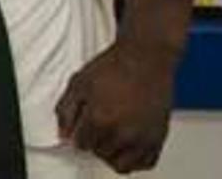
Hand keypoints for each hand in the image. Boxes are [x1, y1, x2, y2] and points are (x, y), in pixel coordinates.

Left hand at [55, 36, 177, 172]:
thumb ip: (66, 111)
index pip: (81, 144)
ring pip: (120, 164)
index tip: (84, 124)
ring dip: (112, 152)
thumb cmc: (114, 67)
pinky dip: (134, 158)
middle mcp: (122, 133)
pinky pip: (144, 163)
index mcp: (99, 119)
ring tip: (111, 134)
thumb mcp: (78, 83)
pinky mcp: (158, 139)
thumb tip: (63, 134)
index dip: (80, 133)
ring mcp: (142, 138)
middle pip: (100, 153)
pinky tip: (128, 143)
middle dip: (95, 141)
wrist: (145, 58)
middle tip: (99, 124)